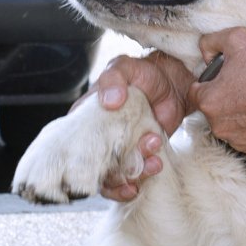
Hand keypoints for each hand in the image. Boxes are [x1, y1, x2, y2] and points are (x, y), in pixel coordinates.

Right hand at [78, 52, 194, 200]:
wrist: (172, 83)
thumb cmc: (142, 73)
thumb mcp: (124, 67)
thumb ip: (113, 79)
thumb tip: (110, 102)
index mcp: (87, 119)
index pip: (74, 146)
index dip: (82, 161)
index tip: (101, 162)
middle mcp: (100, 138)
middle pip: (96, 168)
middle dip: (116, 171)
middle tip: (139, 155)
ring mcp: (119, 150)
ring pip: (117, 175)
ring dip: (135, 172)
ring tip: (154, 159)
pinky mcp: (139, 155)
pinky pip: (135, 175)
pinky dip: (143, 178)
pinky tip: (154, 167)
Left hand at [189, 27, 245, 158]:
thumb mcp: (237, 38)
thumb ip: (210, 43)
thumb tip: (204, 53)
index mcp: (210, 102)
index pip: (196, 93)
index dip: (210, 82)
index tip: (226, 76)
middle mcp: (221, 128)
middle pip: (214, 112)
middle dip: (225, 99)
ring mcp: (242, 142)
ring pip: (232, 127)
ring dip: (240, 116)